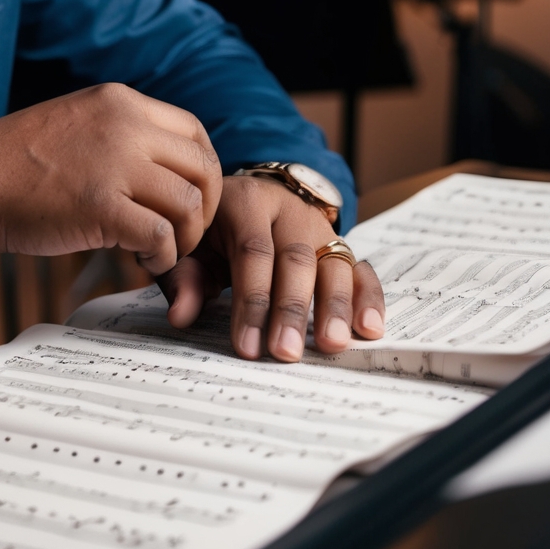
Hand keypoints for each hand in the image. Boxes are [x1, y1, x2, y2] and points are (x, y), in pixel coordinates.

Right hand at [0, 84, 221, 273]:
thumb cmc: (18, 162)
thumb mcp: (77, 121)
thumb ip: (122, 133)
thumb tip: (168, 171)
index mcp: (120, 100)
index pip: (194, 132)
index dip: (202, 171)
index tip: (189, 199)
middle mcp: (124, 125)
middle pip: (202, 167)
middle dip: (203, 209)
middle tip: (182, 233)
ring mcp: (115, 165)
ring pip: (189, 205)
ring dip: (184, 238)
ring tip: (159, 250)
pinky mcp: (102, 208)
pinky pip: (161, 237)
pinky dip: (162, 258)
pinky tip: (142, 262)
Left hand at [157, 175, 384, 360]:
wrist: (246, 195)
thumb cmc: (213, 229)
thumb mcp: (192, 245)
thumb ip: (184, 277)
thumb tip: (180, 316)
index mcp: (246, 202)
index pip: (253, 252)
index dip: (250, 301)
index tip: (246, 346)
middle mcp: (288, 209)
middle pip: (296, 259)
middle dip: (291, 310)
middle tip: (286, 353)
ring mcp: (319, 226)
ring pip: (333, 263)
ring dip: (334, 307)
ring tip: (331, 345)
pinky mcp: (340, 245)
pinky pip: (360, 268)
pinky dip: (368, 298)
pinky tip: (369, 328)